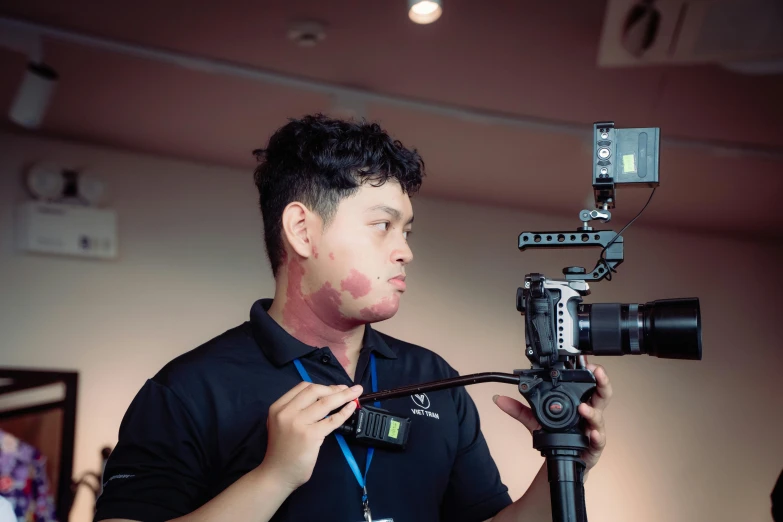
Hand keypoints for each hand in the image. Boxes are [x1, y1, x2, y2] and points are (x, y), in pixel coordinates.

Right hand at [261, 381, 362, 489]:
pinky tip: (351, 408)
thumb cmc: (282, 451)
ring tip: (356, 393)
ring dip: (344, 396)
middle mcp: (286, 412)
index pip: (302, 387)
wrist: (277, 475)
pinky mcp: (310, 435)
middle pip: (315, 391)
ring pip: (325, 403)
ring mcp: (298, 423)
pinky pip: (332, 420)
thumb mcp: (282, 424)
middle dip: (335, 388)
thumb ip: (296, 411)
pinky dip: (344, 412)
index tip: (336, 388)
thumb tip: (325, 398)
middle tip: (348, 390)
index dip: (322, 385)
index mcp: (278, 407)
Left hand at [493, 357, 612, 472]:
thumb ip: (518, 408)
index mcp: (578, 401)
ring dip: (593, 411)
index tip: (586, 360)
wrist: (561, 458)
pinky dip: (595, 435)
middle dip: (603, 382)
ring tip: (583, 407)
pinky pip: (598, 439)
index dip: (589, 370)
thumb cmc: (555, 436)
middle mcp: (589, 412)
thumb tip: (499, 399)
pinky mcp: (594, 445)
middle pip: (602, 394)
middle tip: (597, 372)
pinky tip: (591, 432)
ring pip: (599, 416)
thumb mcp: (535, 420)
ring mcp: (593, 428)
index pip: (586, 382)